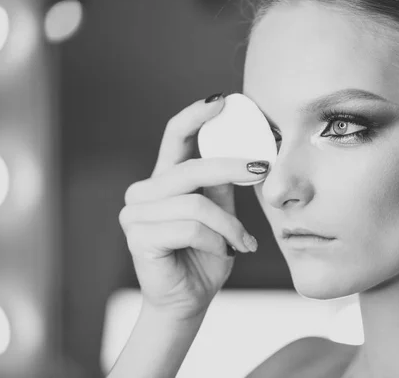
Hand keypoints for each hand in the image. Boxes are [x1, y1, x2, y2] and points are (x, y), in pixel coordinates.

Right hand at [118, 94, 266, 318]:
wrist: (190, 299)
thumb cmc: (206, 255)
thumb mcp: (221, 212)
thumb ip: (223, 183)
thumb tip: (247, 151)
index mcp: (164, 180)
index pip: (174, 136)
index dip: (196, 115)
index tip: (223, 101)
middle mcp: (144, 191)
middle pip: (191, 168)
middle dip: (233, 168)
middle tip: (263, 172)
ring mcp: (135, 214)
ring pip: (196, 204)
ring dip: (229, 225)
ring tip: (242, 241)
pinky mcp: (138, 237)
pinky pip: (190, 228)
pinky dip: (216, 240)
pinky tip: (223, 252)